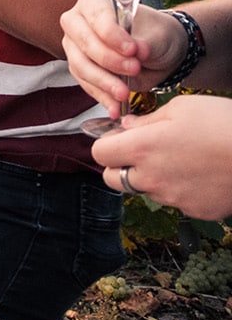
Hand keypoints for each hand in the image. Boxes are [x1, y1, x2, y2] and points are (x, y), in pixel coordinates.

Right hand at [62, 0, 182, 118]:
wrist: (158, 53)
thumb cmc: (155, 35)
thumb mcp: (158, 36)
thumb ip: (147, 42)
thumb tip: (139, 50)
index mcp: (93, 4)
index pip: (96, 18)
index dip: (112, 35)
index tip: (133, 50)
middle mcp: (77, 23)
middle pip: (83, 43)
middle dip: (108, 60)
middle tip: (134, 69)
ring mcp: (75, 47)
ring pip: (80, 66)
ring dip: (103, 82)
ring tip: (125, 94)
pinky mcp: (79, 69)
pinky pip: (85, 84)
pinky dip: (102, 96)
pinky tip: (116, 107)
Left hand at [93, 96, 231, 219]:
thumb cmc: (224, 124)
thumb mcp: (182, 109)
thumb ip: (147, 120)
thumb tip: (127, 127)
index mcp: (142, 148)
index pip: (100, 154)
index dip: (106, 145)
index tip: (119, 138)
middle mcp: (151, 178)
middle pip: (114, 179)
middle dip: (121, 166)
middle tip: (142, 152)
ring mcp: (174, 198)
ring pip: (146, 190)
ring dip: (152, 178)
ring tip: (182, 160)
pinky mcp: (195, 211)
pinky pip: (176, 201)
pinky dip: (181, 189)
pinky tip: (201, 174)